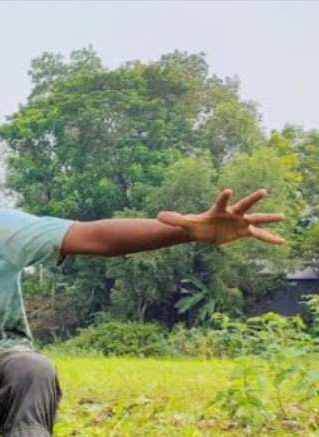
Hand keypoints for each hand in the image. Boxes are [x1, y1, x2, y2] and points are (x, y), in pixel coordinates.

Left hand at [157, 189, 283, 245]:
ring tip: (283, 216)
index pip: (221, 202)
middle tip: (263, 191)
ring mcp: (240, 222)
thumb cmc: (196, 224)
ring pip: (256, 219)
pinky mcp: (244, 232)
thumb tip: (158, 217)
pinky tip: (283, 241)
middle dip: (252, 199)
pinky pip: (259, 236)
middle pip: (244, 205)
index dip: (224, 197)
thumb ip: (174, 219)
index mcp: (219, 210)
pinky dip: (270, 239)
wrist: (205, 230)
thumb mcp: (184, 223)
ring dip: (269, 218)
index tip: (228, 190)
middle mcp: (233, 214)